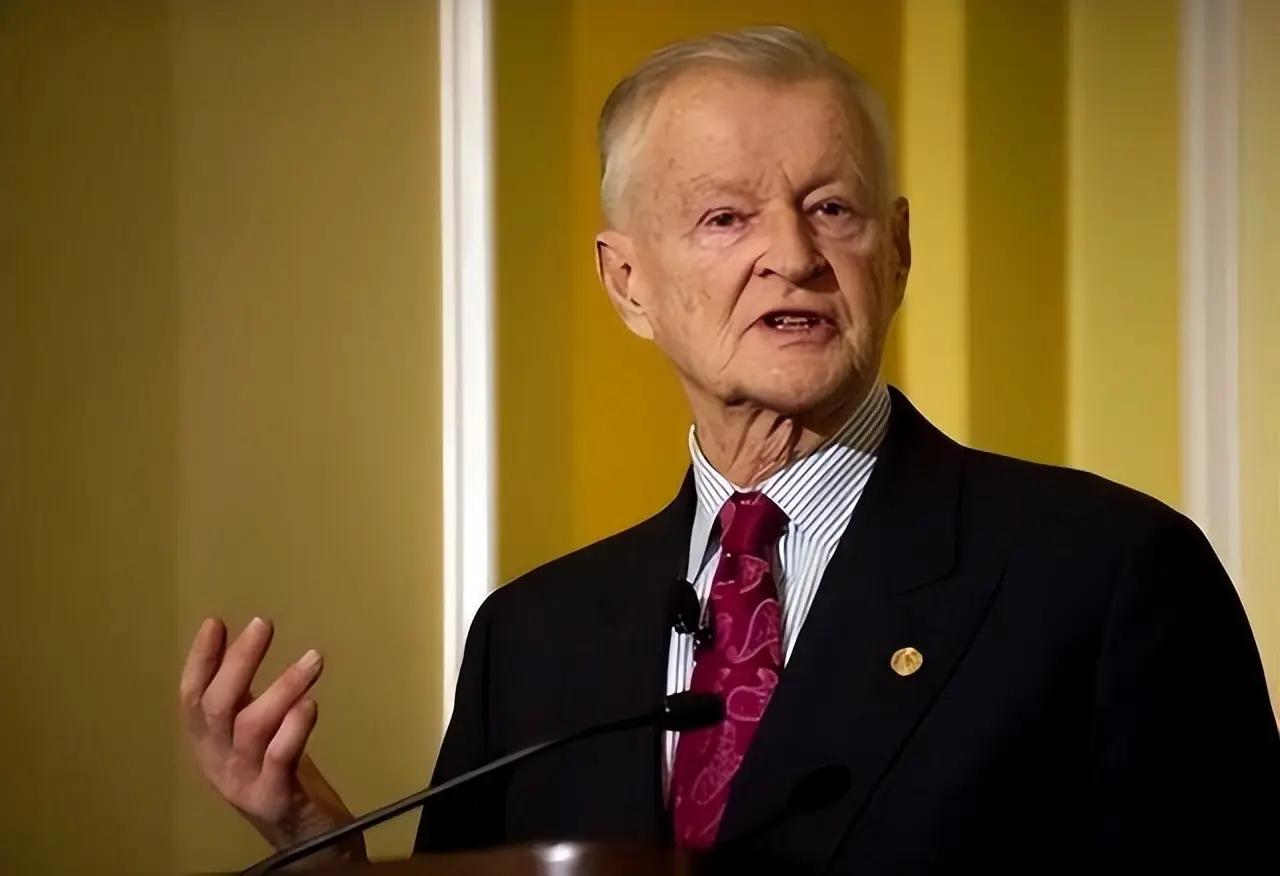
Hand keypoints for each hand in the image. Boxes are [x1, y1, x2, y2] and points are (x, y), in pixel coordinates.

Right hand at [180, 617, 364, 858]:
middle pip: (217, 707)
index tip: (216, 623)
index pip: (192, 698)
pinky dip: (294, 728)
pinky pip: (280, 758)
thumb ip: (245, 701)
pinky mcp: (276, 798)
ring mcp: (244, 781)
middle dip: (238, 662)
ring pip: (252, 728)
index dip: (200, 660)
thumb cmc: (280, 777)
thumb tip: (244, 644)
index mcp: (208, 744)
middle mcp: (217, 762)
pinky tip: (311, 704)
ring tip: (313, 659)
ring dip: (282, 687)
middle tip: (263, 624)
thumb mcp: (253, 736)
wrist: (304, 840)